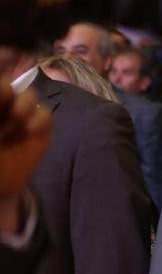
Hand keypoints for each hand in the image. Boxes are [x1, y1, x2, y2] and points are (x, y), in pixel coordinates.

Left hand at [0, 80, 50, 232]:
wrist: (0, 188)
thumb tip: (5, 91)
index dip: (0, 87)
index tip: (0, 93)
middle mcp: (5, 108)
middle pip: (9, 85)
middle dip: (7, 91)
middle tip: (4, 96)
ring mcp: (23, 117)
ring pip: (29, 95)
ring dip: (22, 104)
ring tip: (15, 119)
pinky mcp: (41, 129)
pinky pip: (46, 114)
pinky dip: (39, 119)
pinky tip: (30, 130)